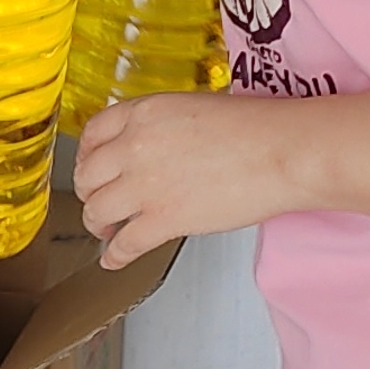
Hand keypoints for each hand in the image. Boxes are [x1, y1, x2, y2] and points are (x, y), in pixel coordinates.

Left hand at [76, 91, 300, 267]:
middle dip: (90, 192)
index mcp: (143, 113)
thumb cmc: (255, 128)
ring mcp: (145, 185)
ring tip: (105, 231)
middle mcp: (134, 147)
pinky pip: (124, 245)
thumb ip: (161, 128)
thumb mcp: (193, 108)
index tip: (90, 165)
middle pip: (87, 176)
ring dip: (97, 224)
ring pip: (96, 211)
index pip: (93, 133)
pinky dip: (114, 256)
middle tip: (98, 200)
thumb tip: (151, 150)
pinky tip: (114, 260)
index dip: (87, 155)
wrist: (282, 151)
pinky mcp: (164, 219)